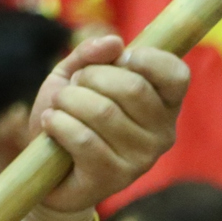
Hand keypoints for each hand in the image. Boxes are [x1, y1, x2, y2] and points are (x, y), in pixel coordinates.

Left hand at [28, 37, 188, 213]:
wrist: (45, 171)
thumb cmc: (68, 117)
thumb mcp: (74, 77)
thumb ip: (91, 54)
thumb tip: (113, 42)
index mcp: (165, 104)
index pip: (176, 74)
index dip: (144, 58)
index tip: (117, 59)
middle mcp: (163, 133)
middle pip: (132, 87)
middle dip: (89, 78)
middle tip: (73, 88)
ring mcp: (141, 159)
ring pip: (103, 111)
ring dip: (68, 101)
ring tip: (59, 108)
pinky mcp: (114, 178)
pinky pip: (83, 138)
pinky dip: (58, 124)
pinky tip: (51, 123)